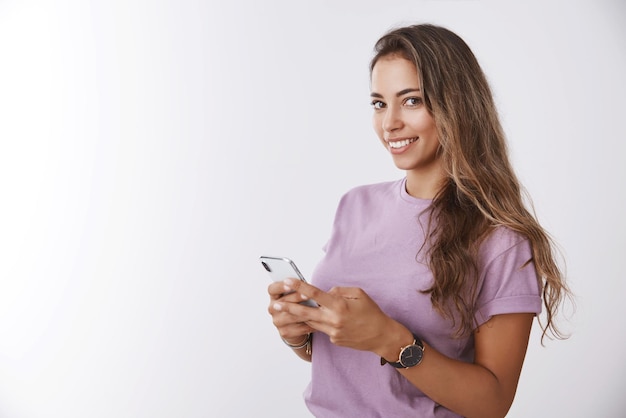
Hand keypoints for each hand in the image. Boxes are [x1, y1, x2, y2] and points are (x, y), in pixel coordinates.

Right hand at [267, 279, 314, 343]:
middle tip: (307, 295)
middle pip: (283, 302)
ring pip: (291, 316)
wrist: (296, 325)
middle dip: (296, 297)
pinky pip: (298, 329)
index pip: (272, 289)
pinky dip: (309, 325)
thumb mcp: (295, 294)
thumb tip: (306, 285)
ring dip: (304, 312)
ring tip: (316, 309)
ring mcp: (277, 321)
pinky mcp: (284, 332)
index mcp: (274, 296)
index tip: (288, 282)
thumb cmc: (298, 304)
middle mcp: (273, 308)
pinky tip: (318, 321)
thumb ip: (298, 289)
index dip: (280, 286)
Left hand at [272, 278, 402, 354]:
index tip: (287, 281)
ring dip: (297, 317)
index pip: (315, 294)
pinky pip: (322, 328)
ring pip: (310, 322)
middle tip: (275, 304)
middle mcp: (333, 320)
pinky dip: (318, 322)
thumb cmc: (371, 312)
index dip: (300, 287)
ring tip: (283, 312)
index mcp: (339, 305)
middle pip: (305, 313)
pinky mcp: (333, 339)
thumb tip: (325, 292)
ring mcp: (332, 332)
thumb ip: (339, 291)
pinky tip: (317, 319)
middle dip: (289, 308)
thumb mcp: (359, 294)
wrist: (380, 336)